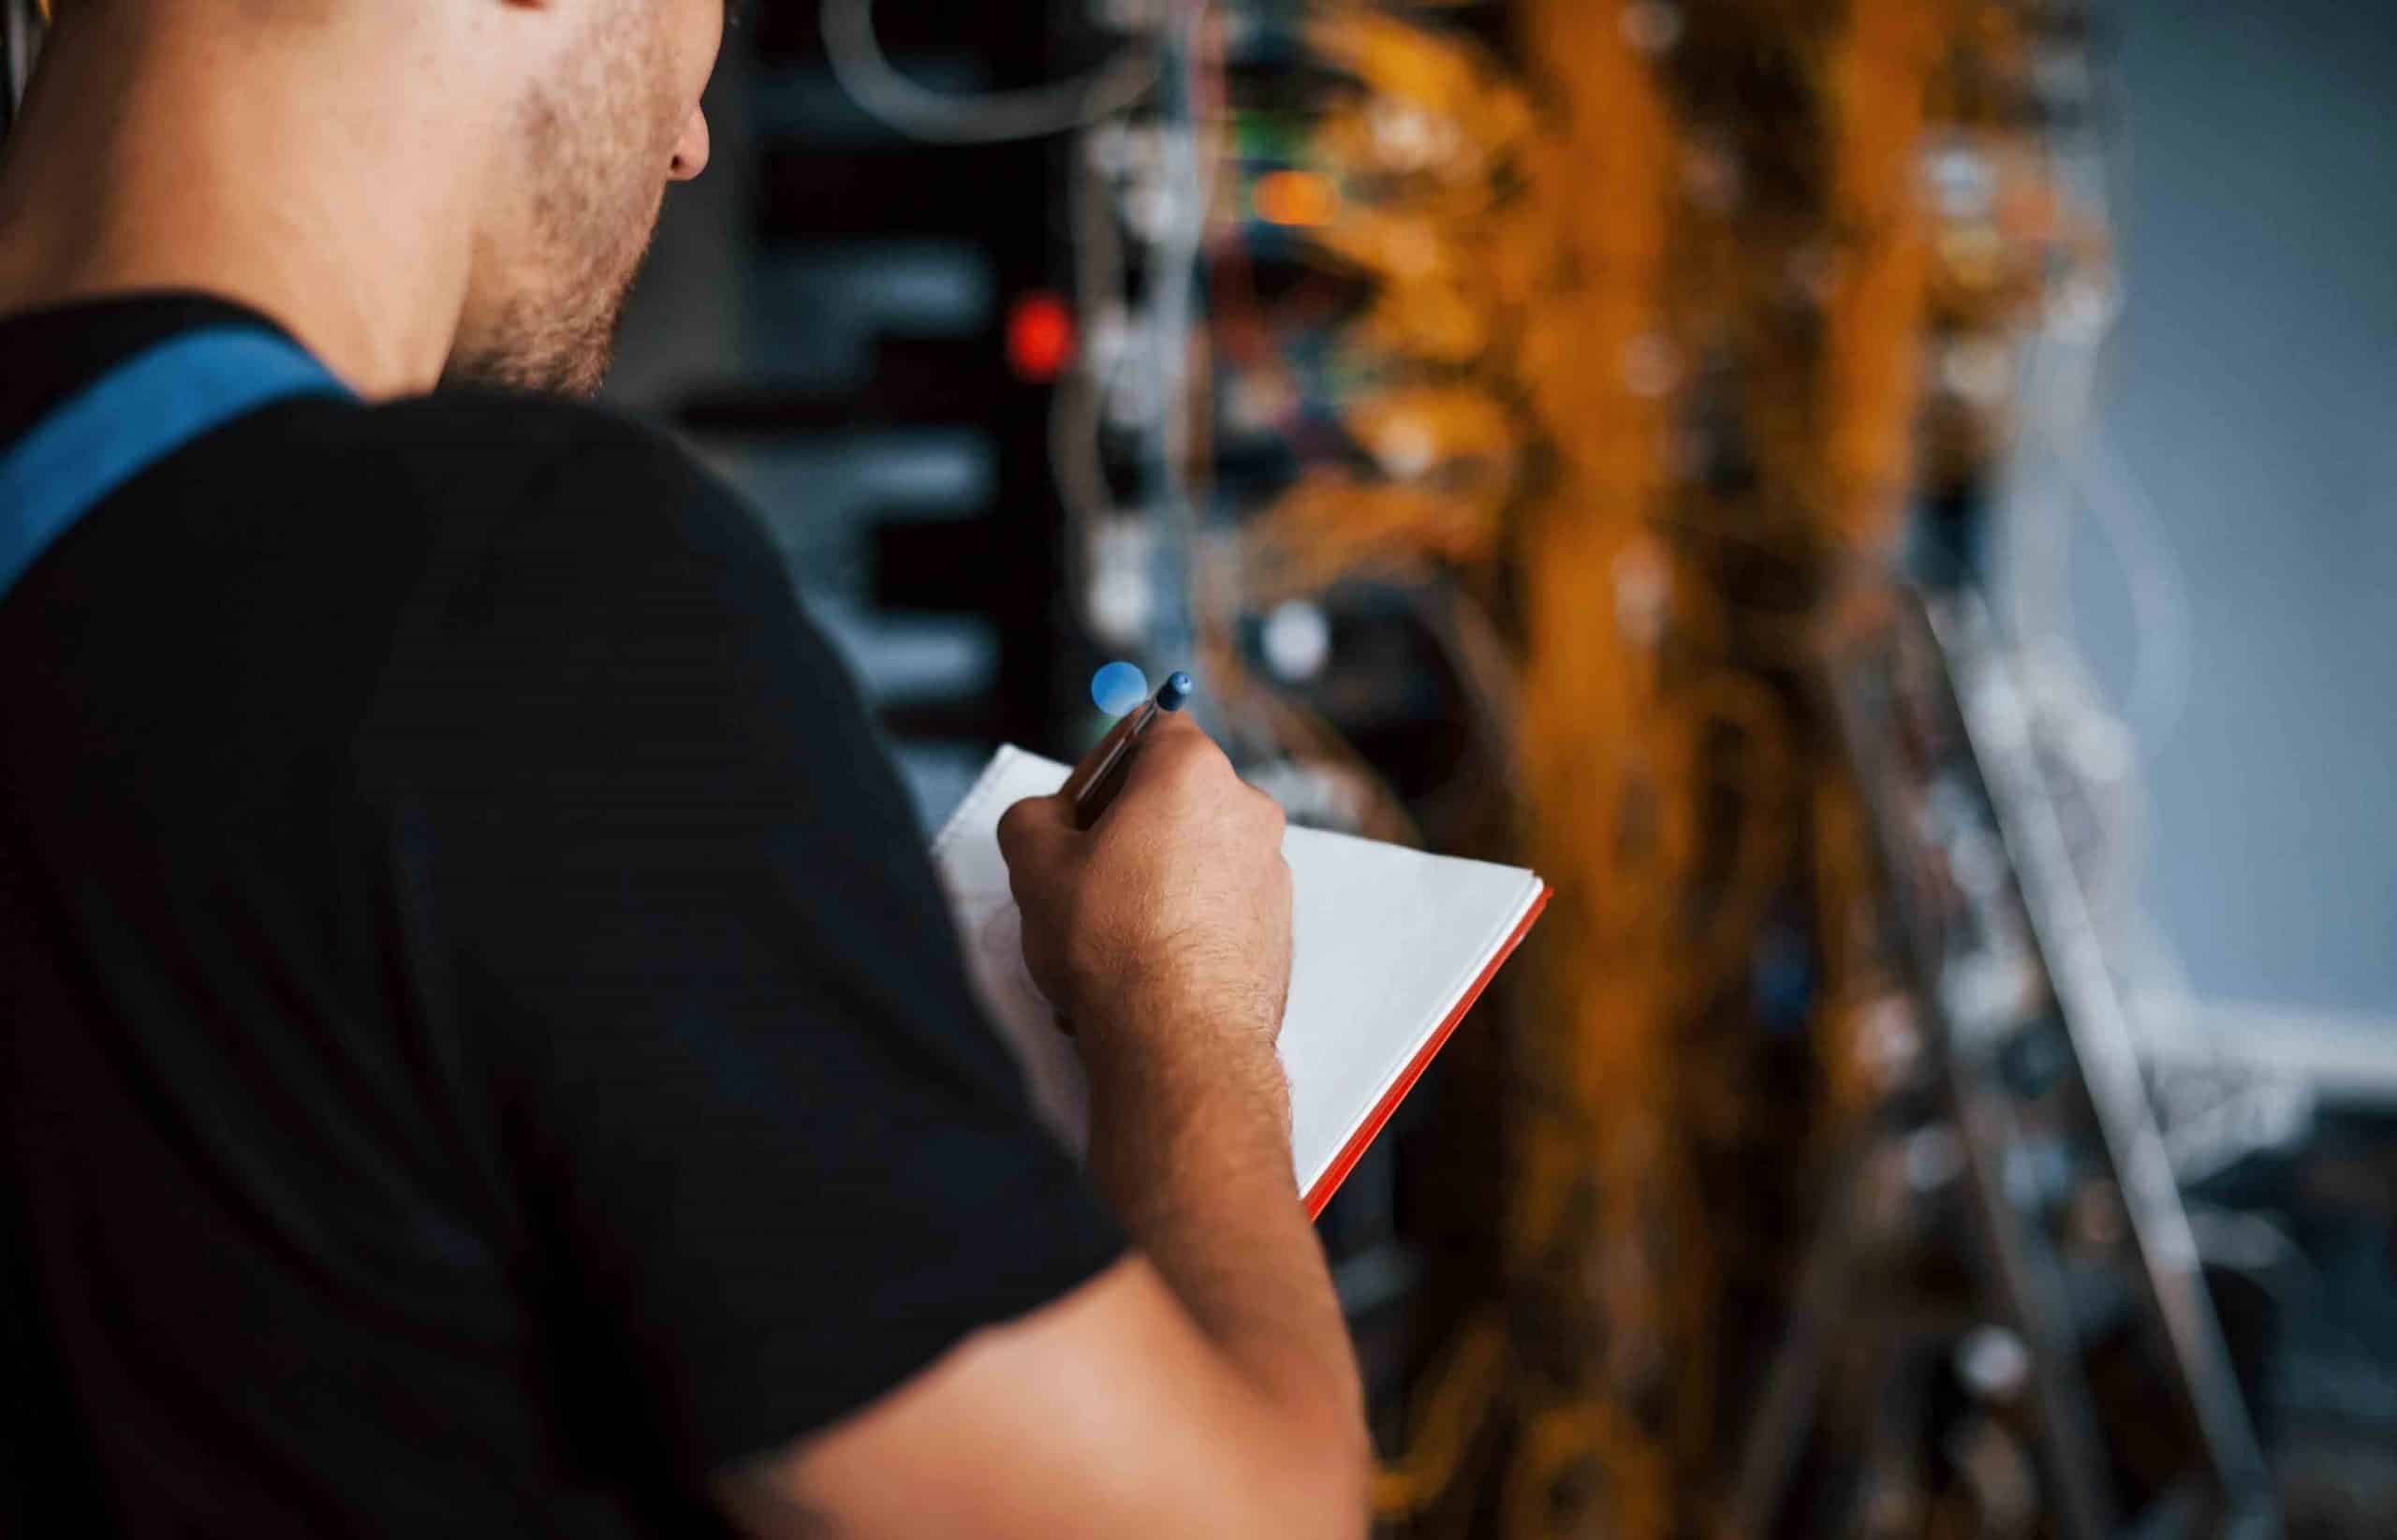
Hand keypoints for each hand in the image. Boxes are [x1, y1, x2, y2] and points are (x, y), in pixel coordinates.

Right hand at [996, 716, 1292, 1061]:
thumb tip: (1046, 818)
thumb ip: (1033, 816)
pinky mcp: (1277, 924)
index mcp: (1193, 772)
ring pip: (1193, 854)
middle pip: (1174, 795)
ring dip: (1150, 880)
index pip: (1152, 726)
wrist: (1178, 1041)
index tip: (1078, 807)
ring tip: (1107, 937)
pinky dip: (1183, 920)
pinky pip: (1217, 902)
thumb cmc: (1112, 945)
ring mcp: (1270, 869)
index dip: (1104, 763)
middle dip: (1124, 828)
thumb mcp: (1034, 864)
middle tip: (1079, 877)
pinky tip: (1144, 966)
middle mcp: (1246, 809)